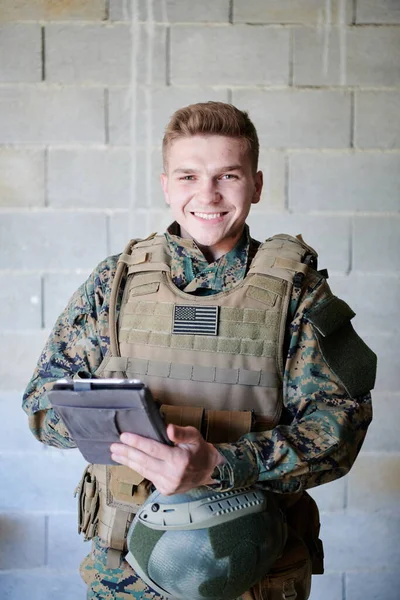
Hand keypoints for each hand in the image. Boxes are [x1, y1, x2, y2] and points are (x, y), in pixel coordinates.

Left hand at [110, 424, 224, 495]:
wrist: (209, 471)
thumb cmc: (199, 450)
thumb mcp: (195, 436)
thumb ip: (181, 432)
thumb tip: (168, 428)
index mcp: (179, 460)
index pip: (153, 449)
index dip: (137, 442)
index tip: (124, 436)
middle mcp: (172, 475)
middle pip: (144, 461)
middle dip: (127, 453)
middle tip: (113, 446)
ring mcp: (168, 484)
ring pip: (143, 471)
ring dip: (128, 462)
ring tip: (115, 454)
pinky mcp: (165, 490)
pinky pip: (148, 476)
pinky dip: (138, 468)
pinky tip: (129, 462)